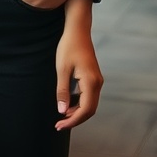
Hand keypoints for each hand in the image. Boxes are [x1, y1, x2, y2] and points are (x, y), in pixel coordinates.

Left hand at [54, 0, 102, 130]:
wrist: (78, 30)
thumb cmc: (68, 47)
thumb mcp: (62, 69)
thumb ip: (63, 92)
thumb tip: (62, 112)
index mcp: (91, 82)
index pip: (84, 110)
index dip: (72, 121)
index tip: (59, 126)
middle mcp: (97, 83)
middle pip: (89, 110)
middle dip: (75, 119)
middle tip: (59, 125)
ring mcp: (97, 80)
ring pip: (90, 104)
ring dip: (77, 112)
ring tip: (62, 116)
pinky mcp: (94, 77)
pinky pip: (89, 96)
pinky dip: (80, 104)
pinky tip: (68, 104)